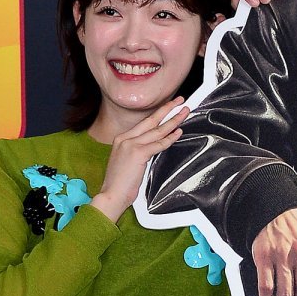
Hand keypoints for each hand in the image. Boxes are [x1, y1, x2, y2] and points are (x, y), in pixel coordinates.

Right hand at [90, 101, 189, 221]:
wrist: (111, 195)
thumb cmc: (120, 184)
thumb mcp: (127, 163)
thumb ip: (138, 152)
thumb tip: (153, 147)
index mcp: (121, 139)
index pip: (144, 123)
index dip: (158, 114)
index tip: (169, 107)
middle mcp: (125, 138)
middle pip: (151, 120)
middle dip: (168, 109)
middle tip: (180, 100)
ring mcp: (131, 144)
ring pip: (157, 130)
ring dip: (173, 120)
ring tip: (185, 112)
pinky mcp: (138, 153)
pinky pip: (158, 144)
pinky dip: (170, 138)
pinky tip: (178, 132)